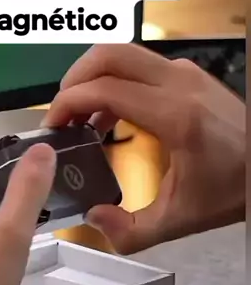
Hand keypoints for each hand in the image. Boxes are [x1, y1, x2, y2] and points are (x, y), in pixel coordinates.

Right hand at [43, 44, 245, 253]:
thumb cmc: (231, 188)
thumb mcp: (179, 220)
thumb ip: (132, 232)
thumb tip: (95, 219)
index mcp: (175, 115)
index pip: (106, 89)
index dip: (69, 103)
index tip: (53, 125)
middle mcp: (179, 83)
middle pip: (110, 55)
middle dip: (74, 79)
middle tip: (59, 111)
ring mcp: (186, 73)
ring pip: (124, 53)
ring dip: (93, 77)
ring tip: (78, 114)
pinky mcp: (188, 75)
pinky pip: (140, 64)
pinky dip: (114, 80)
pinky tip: (107, 114)